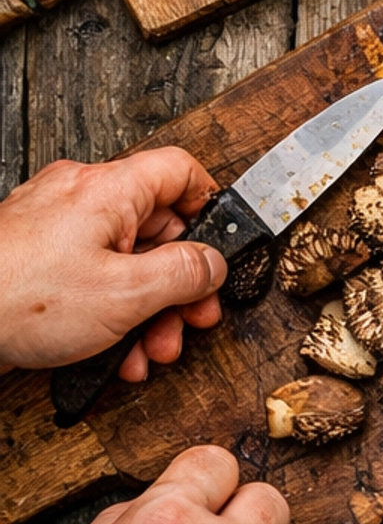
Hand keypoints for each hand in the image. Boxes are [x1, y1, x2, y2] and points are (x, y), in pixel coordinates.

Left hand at [0, 147, 225, 379]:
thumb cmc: (21, 300)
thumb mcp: (125, 295)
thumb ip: (182, 275)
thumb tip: (214, 264)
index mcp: (108, 188)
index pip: (180, 170)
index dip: (210, 206)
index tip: (221, 247)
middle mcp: (80, 196)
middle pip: (153, 226)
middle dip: (177, 283)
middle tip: (191, 319)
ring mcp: (53, 227)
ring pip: (121, 259)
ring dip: (145, 309)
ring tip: (150, 351)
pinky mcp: (33, 258)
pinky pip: (88, 274)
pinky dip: (108, 310)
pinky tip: (113, 353)